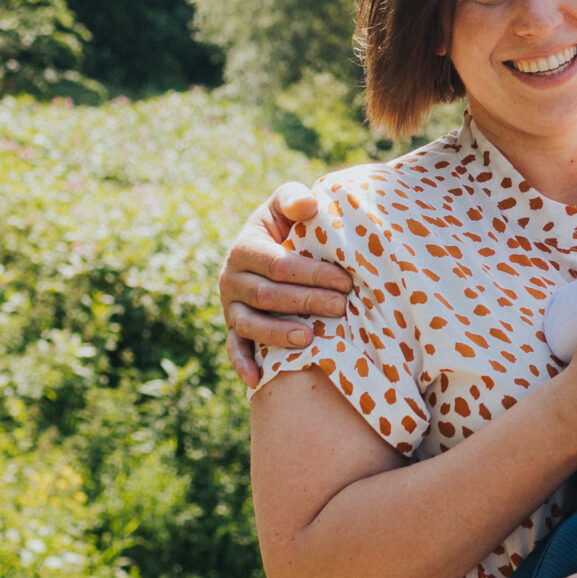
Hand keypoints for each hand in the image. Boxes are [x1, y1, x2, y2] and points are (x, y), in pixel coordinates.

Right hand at [219, 183, 353, 389]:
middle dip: (305, 302)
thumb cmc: (287, 226)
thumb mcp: (286, 205)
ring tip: (309, 339)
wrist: (267, 248)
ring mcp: (231, 306)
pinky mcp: (233, 327)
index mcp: (245, 248)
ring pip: (250, 325)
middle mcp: (232, 278)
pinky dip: (242, 364)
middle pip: (269, 296)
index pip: (279, 264)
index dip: (312, 274)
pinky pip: (233, 348)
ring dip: (278, 334)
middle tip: (340, 307)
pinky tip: (257, 379)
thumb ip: (294, 198)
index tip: (345, 280)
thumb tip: (308, 204)